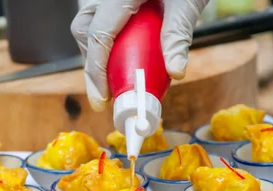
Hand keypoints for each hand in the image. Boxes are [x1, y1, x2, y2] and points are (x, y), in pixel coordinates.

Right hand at [71, 0, 208, 110]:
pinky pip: (100, 16)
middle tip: (105, 92)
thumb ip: (177, 35)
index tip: (101, 98)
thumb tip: (175, 72)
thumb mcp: (187, 2)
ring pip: (89, 22)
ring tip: (113, 74)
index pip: (98, 35)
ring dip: (97, 51)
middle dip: (92, 63)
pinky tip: (122, 52)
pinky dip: (106, 38)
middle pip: (85, 28)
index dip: (95, 71)